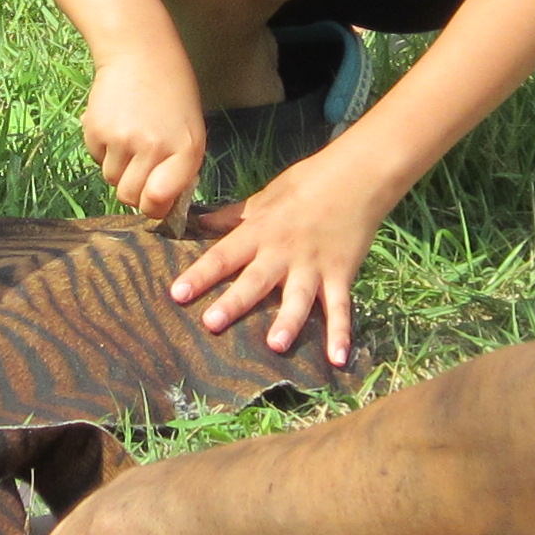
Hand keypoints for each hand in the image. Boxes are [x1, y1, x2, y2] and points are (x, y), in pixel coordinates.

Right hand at [80, 44, 207, 229]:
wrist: (139, 53)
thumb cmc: (172, 94)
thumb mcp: (190, 131)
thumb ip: (179, 169)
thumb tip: (158, 204)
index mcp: (186, 150)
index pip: (159, 202)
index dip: (153, 207)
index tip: (153, 200)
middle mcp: (154, 148)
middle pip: (129, 197)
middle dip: (133, 190)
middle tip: (139, 166)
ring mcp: (122, 139)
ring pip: (111, 179)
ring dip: (118, 167)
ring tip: (130, 136)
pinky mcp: (95, 130)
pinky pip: (96, 158)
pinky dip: (103, 149)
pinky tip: (116, 124)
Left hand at [165, 141, 397, 367]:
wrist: (358, 176)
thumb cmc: (307, 183)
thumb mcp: (265, 196)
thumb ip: (232, 216)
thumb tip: (198, 222)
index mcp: (260, 231)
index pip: (223, 255)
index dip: (200, 275)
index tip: (177, 294)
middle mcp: (283, 251)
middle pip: (255, 280)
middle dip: (234, 302)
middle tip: (212, 323)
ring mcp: (313, 265)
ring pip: (298, 297)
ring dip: (287, 322)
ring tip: (274, 345)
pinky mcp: (341, 274)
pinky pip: (341, 307)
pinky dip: (341, 333)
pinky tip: (337, 358)